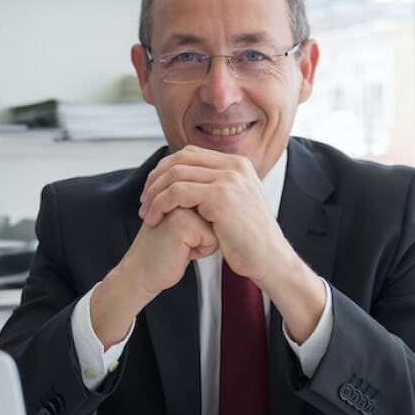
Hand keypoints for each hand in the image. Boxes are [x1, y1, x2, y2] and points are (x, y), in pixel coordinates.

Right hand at [90, 207, 217, 348]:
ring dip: (203, 243)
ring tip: (180, 245)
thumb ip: (201, 208)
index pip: (215, 207)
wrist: (139, 272)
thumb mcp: (183, 222)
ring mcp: (180, 208)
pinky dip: (201, 252)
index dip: (205, 227)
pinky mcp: (183, 225)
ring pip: (217, 227)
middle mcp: (179, 194)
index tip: (182, 234)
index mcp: (179, 190)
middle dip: (205, 234)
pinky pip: (212, 241)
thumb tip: (227, 208)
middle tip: (179, 241)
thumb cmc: (163, 251)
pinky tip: (180, 252)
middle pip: (218, 215)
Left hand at [139, 145, 286, 282]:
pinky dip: (160, 204)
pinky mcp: (221, 197)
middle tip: (144, 201)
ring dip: (154, 194)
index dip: (165, 170)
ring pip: (175, 174)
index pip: (189, 154)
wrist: (270, 259)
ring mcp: (229, 179)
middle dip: (156, 179)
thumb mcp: (237, 204)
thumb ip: (218, 188)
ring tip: (146, 213)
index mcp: (238, 164)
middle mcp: (235, 166)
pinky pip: (177, 192)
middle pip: (180, 159)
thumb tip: (191, 182)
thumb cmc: (250, 240)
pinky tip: (155, 219)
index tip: (153, 191)